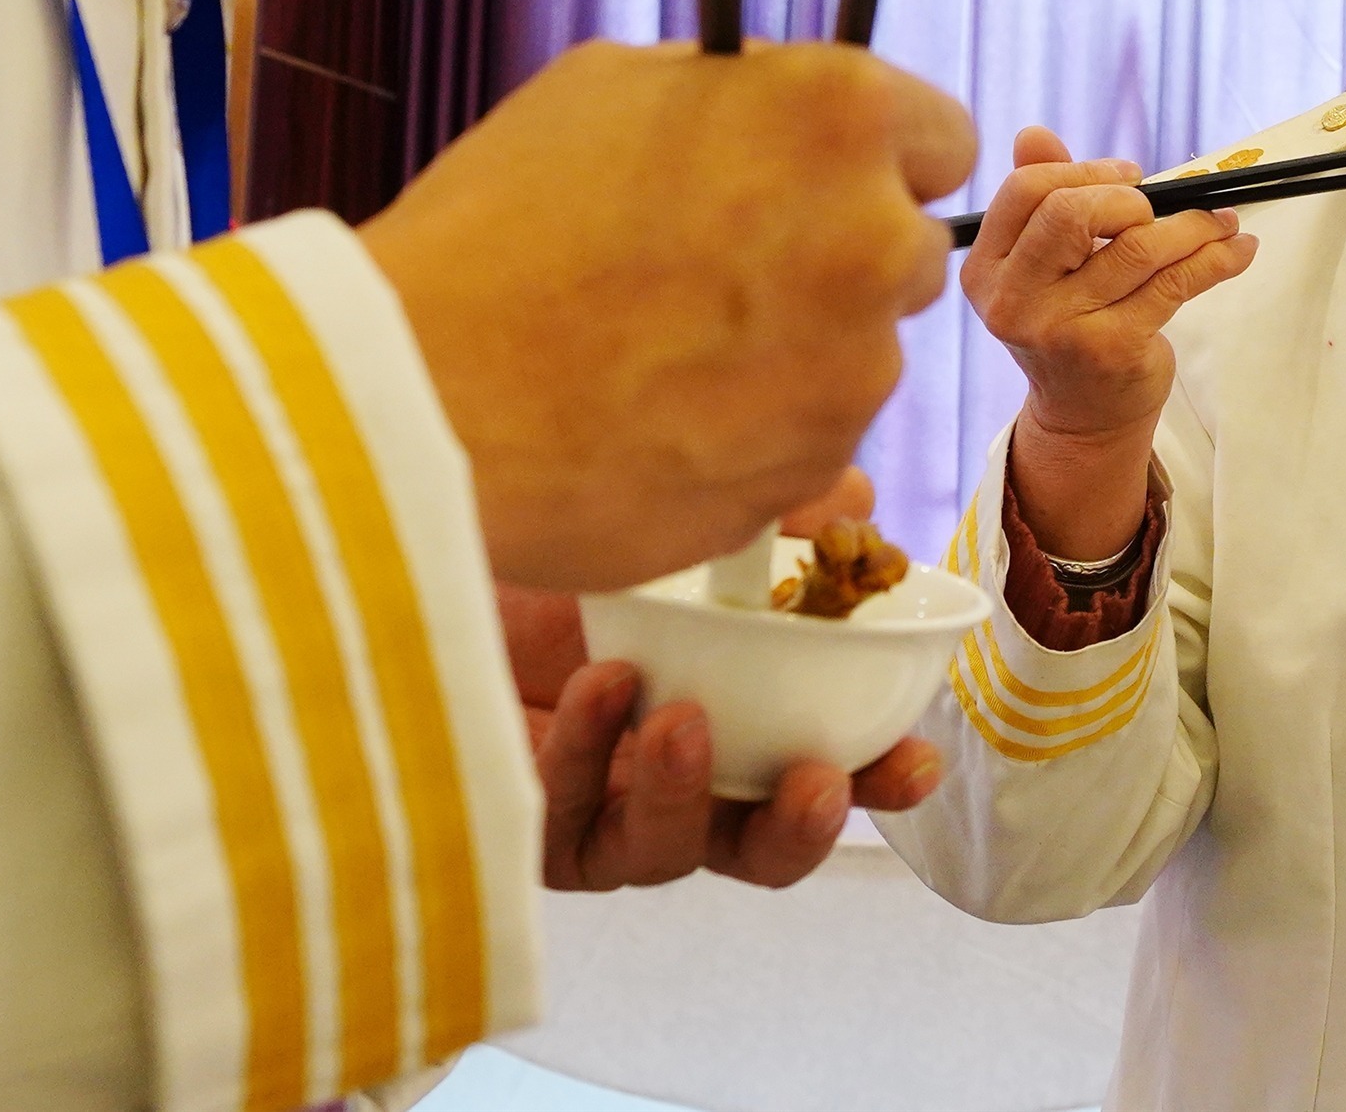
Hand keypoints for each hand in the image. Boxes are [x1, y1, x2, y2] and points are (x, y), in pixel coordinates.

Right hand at [361, 39, 975, 591]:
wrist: (418, 394)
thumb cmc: (497, 223)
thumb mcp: (609, 90)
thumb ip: (737, 96)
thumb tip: (785, 113)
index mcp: (833, 116)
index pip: (942, 137)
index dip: (878, 161)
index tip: (826, 184)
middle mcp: (870, 237)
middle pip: (904, 250)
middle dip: (838, 259)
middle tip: (723, 274)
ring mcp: (852, 368)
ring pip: (859, 353)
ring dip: (795, 353)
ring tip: (663, 352)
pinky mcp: (812, 468)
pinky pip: (808, 440)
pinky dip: (755, 432)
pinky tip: (658, 416)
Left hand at [498, 471, 943, 892]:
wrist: (428, 543)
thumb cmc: (563, 530)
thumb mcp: (669, 506)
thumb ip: (766, 504)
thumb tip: (851, 494)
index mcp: (735, 711)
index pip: (826, 766)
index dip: (881, 777)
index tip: (917, 758)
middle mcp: (674, 771)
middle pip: (759, 844)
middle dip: (800, 829)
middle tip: (817, 782)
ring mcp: (600, 806)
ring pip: (665, 851)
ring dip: (685, 794)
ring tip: (681, 719)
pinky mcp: (525, 825)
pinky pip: (570, 823)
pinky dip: (594, 757)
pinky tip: (603, 685)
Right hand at [962, 126, 1254, 558]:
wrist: (1083, 416)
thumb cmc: (1067, 323)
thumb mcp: (1040, 265)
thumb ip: (1038, 199)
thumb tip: (1033, 133)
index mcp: (986, 269)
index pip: (1024, 192)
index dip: (1082, 171)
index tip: (1128, 177)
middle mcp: (1013, 301)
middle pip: (1070, 213)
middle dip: (1127, 197)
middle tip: (1158, 206)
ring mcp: (1061, 330)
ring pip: (1137, 247)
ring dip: (1194, 225)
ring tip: (1223, 221)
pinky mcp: (1112, 350)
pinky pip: (1175, 284)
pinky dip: (1217, 258)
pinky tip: (1239, 250)